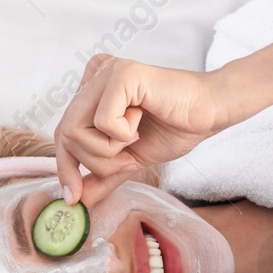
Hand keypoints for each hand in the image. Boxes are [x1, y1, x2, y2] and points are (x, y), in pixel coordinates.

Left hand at [54, 55, 232, 206]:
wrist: (210, 113)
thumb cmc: (175, 128)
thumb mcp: (130, 159)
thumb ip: (103, 175)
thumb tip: (79, 201)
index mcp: (92, 92)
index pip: (63, 134)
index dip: (66, 168)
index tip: (74, 198)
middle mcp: (94, 76)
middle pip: (66, 135)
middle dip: (95, 162)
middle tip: (126, 162)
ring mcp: (106, 71)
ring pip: (76, 130)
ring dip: (108, 149)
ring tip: (135, 137)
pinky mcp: (121, 74)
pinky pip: (102, 121)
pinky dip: (123, 134)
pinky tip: (142, 118)